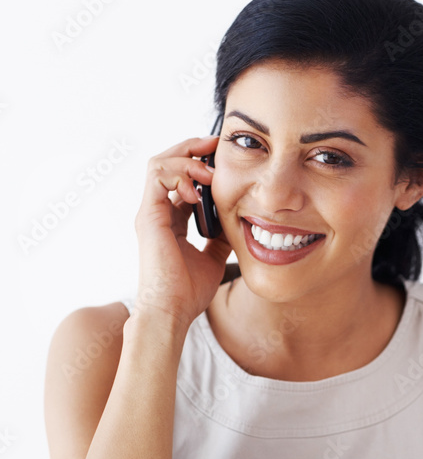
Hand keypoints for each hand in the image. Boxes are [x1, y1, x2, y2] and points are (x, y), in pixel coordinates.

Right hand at [133, 136, 230, 329]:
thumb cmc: (188, 293)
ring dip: (187, 158)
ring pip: (159, 163)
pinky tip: (197, 188)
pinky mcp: (149, 216)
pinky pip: (157, 175)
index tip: (223, 160)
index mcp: (172, 222)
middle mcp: (158, 213)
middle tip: (216, 146)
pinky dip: (178, 172)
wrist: (172, 311)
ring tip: (209, 170)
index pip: (183, 181)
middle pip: (168, 164)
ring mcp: (151, 213)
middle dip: (192, 149)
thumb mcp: (214, 259)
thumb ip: (220, 239)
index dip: (201, 166)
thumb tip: (237, 224)